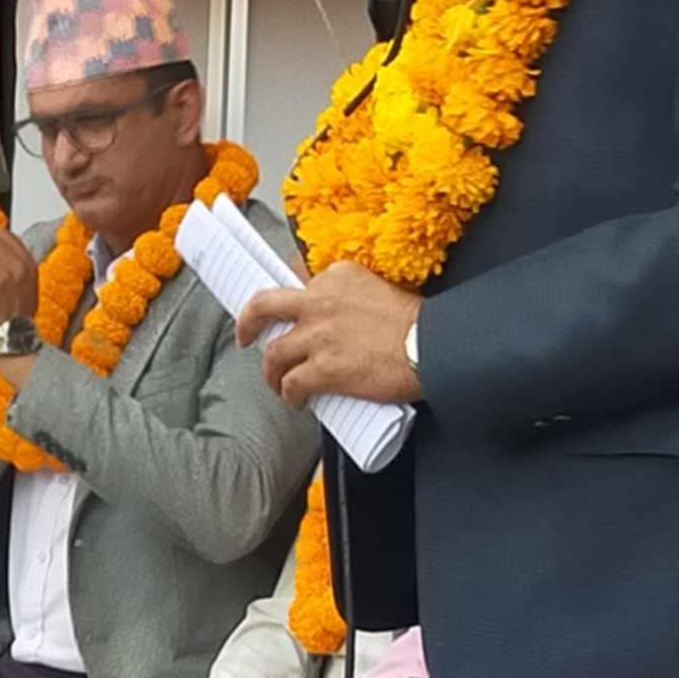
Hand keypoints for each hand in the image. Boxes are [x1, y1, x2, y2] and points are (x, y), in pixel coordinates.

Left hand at [239, 261, 422, 407]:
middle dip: (247, 322)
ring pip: (274, 354)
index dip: (286, 303)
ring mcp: (319, 334)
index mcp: (335, 276)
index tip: (282, 313)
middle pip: (264, 306)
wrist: (434, 346)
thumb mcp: (379, 289)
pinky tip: (297, 401)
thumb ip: (351, 297)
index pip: (297, 283)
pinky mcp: (325, 368)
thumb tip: (336, 319)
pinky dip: (290, 395)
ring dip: (272, 372)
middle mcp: (319, 300)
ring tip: (278, 382)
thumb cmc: (417, 324)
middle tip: (244, 336)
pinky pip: (293, 384)